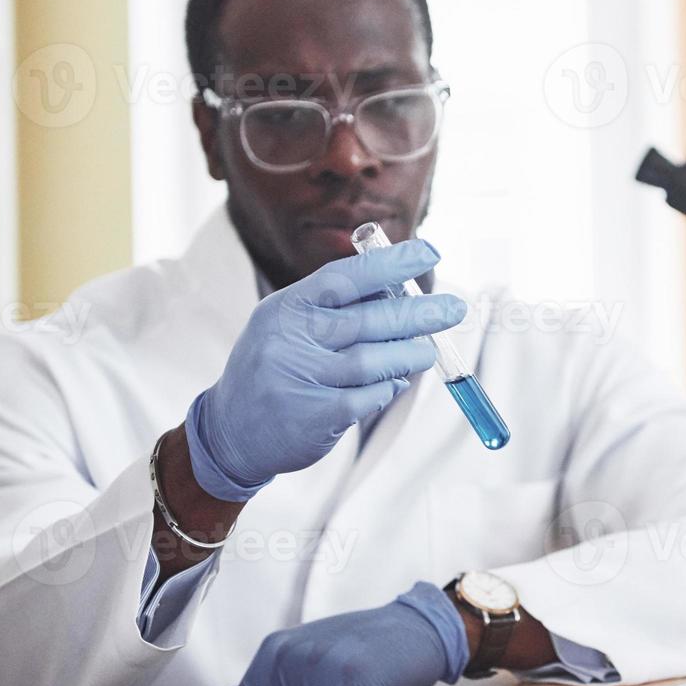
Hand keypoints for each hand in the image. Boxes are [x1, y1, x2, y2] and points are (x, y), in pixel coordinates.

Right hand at [185, 240, 464, 500]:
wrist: (231, 432)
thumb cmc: (276, 367)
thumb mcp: (290, 325)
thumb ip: (337, 307)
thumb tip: (402, 288)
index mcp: (287, 307)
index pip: (345, 277)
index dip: (391, 264)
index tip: (430, 253)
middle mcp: (290, 339)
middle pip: (367, 320)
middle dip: (418, 313)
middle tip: (454, 309)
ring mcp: (301, 378)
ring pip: (373, 361)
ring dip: (409, 354)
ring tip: (428, 352)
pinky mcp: (315, 416)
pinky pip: (369, 397)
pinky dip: (387, 388)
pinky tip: (393, 383)